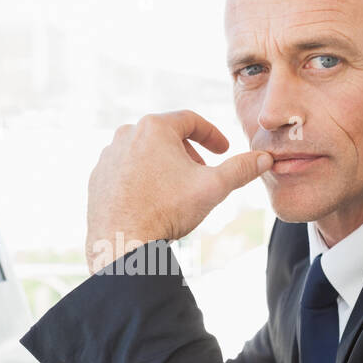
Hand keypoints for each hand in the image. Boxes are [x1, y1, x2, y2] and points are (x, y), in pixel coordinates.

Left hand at [85, 110, 272, 271]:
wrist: (122, 242)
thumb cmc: (167, 210)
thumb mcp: (213, 187)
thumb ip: (241, 169)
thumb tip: (265, 159)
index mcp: (154, 127)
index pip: (191, 120)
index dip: (212, 135)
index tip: (224, 150)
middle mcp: (126, 134)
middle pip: (166, 135)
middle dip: (188, 151)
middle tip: (203, 171)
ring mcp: (109, 155)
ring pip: (145, 152)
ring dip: (165, 164)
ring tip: (178, 187)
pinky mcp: (97, 177)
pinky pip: (126, 170)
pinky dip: (143, 178)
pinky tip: (154, 199)